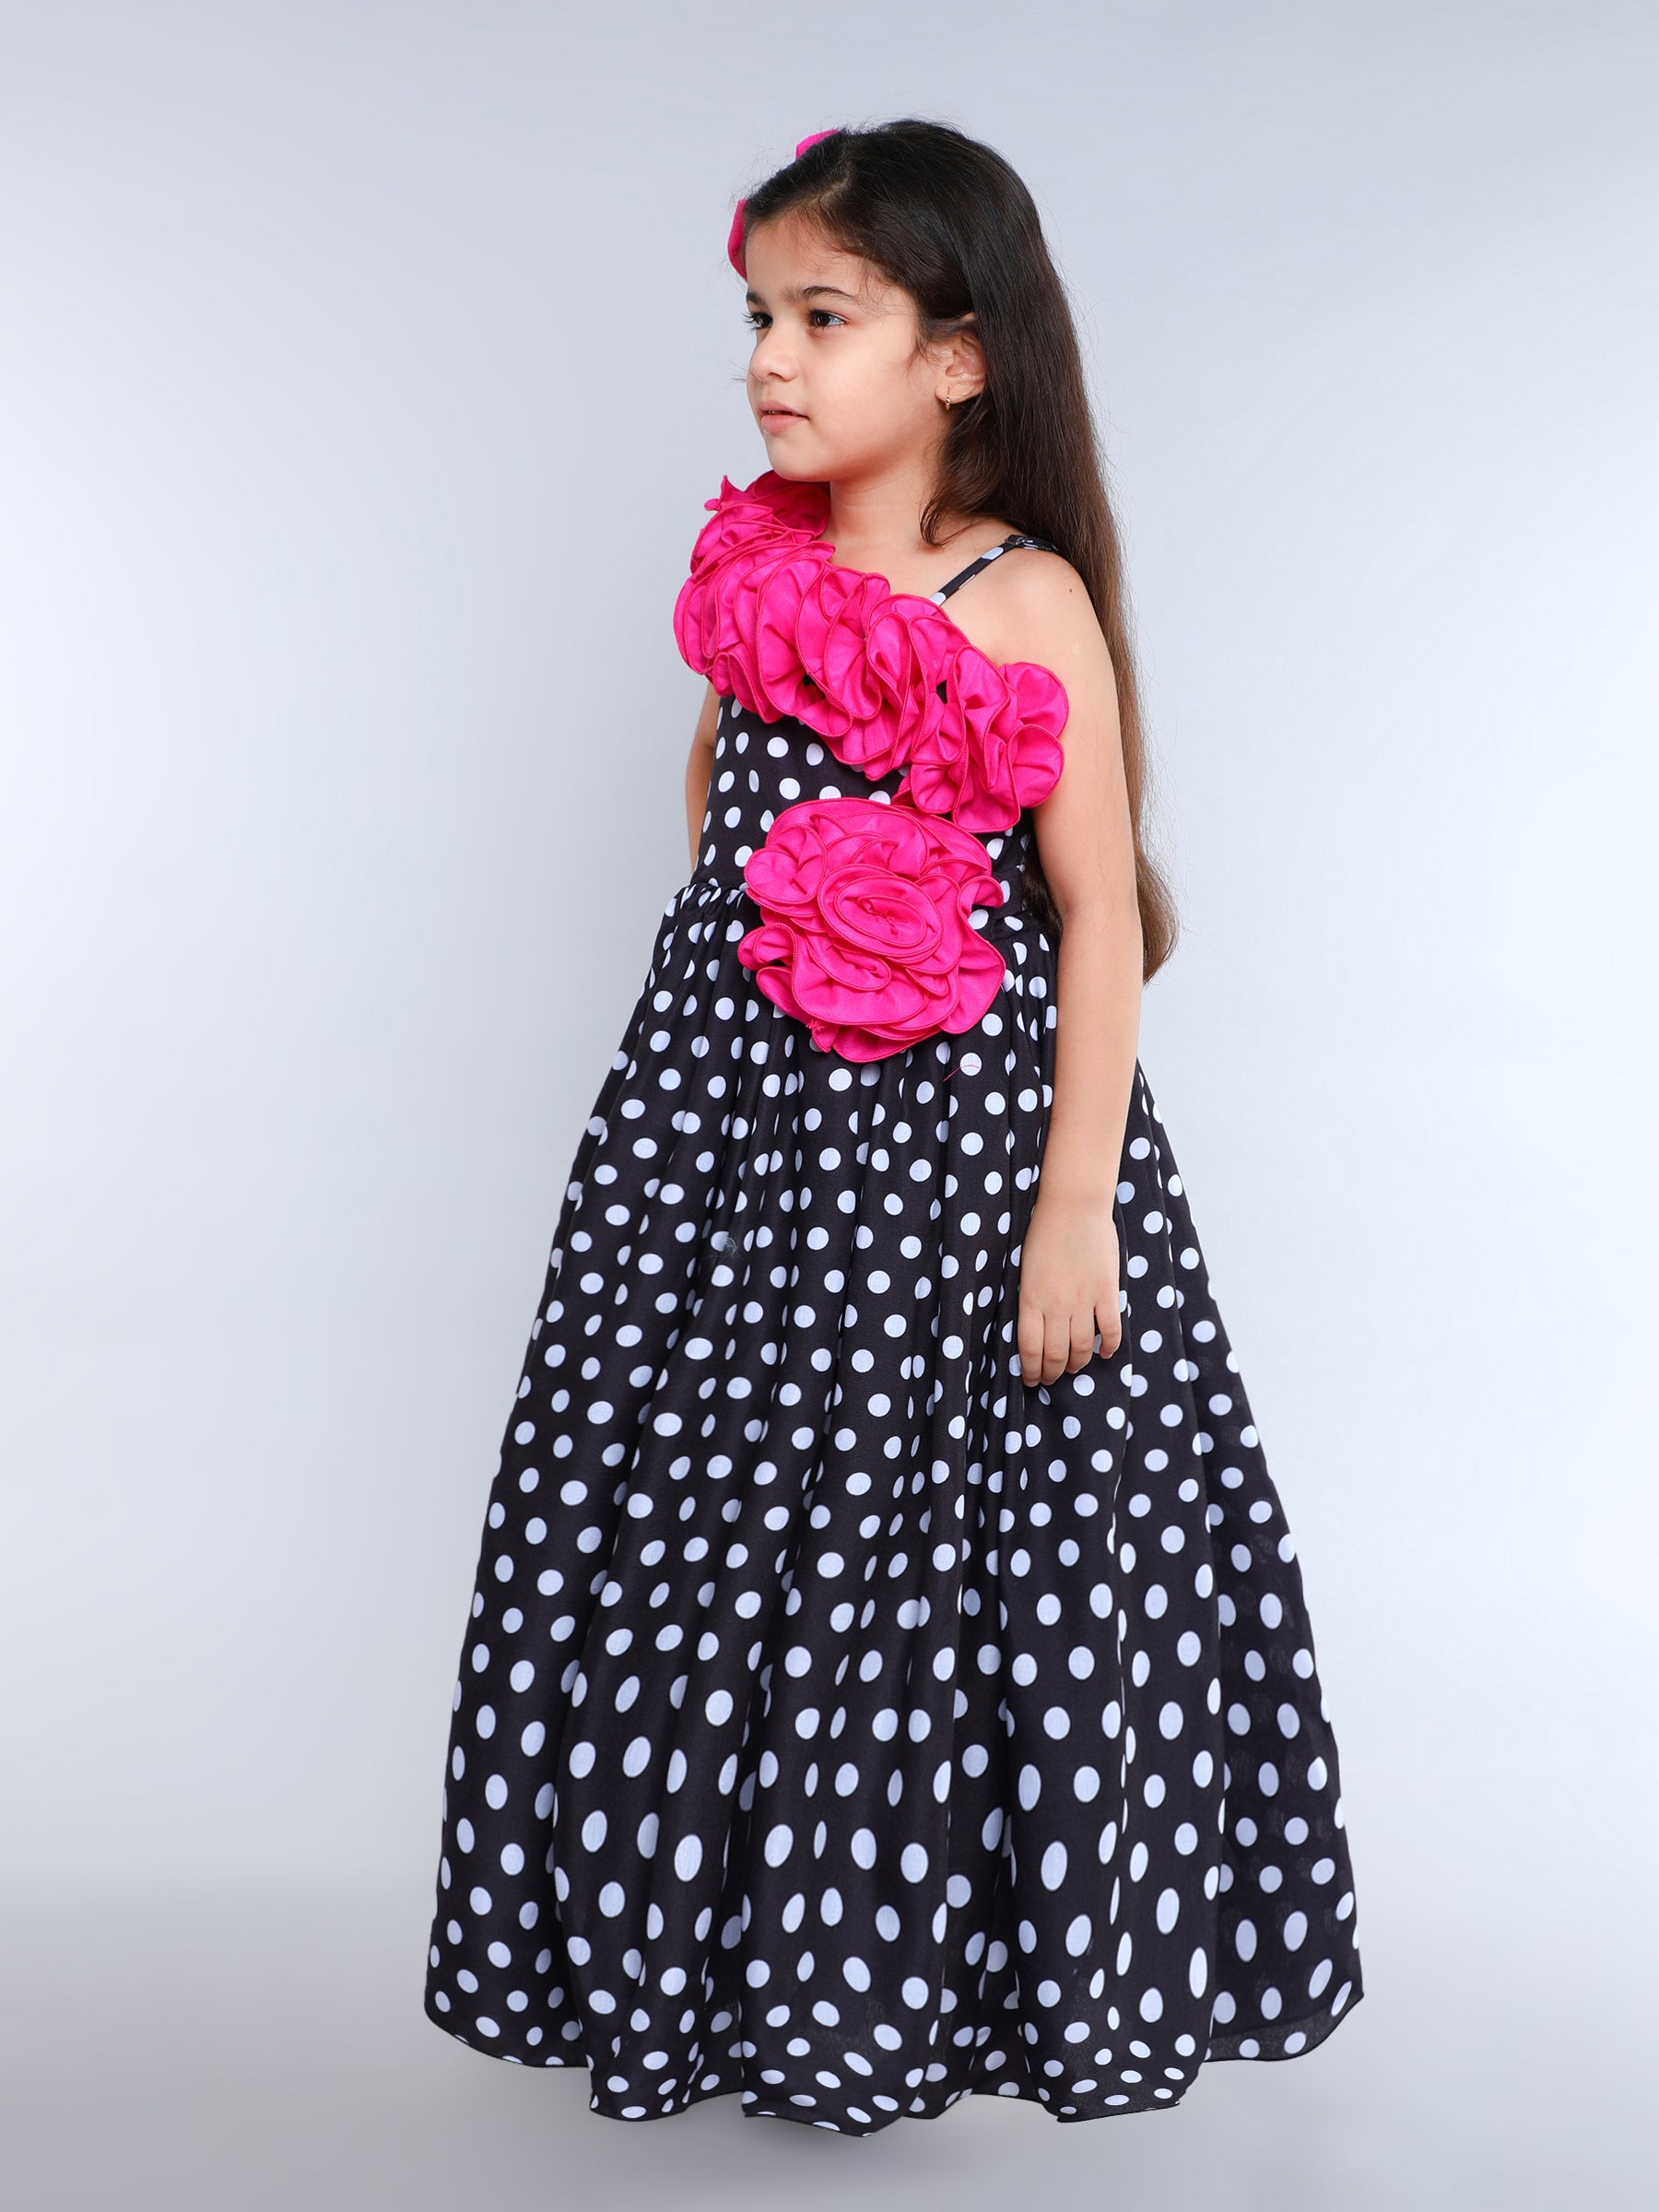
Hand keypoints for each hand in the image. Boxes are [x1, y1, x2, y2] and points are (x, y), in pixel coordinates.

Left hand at [1015, 1190, 1122, 1386]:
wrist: (1073, 1207)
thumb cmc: (1044, 1234)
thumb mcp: (1025, 1271)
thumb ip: (1031, 1301)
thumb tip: (1035, 1330)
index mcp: (1030, 1299)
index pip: (1030, 1348)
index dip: (1031, 1370)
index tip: (1032, 1379)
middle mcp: (1056, 1305)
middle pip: (1056, 1354)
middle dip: (1053, 1373)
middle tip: (1052, 1377)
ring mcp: (1083, 1300)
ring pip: (1082, 1347)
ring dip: (1078, 1363)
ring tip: (1075, 1367)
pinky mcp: (1106, 1292)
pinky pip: (1110, 1329)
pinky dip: (1109, 1346)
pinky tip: (1106, 1353)